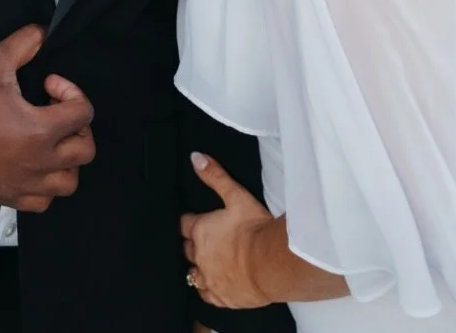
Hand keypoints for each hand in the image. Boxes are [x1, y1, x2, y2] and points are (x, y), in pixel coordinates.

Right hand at [0, 24, 94, 210]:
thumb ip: (25, 43)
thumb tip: (43, 33)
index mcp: (37, 130)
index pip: (83, 114)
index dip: (72, 92)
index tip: (49, 84)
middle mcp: (34, 163)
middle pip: (85, 152)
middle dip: (79, 127)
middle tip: (57, 111)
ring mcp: (18, 184)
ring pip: (67, 184)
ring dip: (67, 160)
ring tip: (50, 139)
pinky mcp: (2, 196)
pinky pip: (40, 203)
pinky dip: (45, 186)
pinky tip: (30, 162)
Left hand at [180, 152, 276, 308]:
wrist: (270, 264)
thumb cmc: (254, 230)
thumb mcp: (236, 196)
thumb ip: (215, 176)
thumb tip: (195, 157)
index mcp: (201, 231)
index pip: (184, 223)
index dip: (189, 220)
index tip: (192, 220)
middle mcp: (200, 256)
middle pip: (187, 249)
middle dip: (192, 243)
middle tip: (201, 240)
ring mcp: (209, 278)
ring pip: (193, 273)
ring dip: (198, 266)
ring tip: (205, 262)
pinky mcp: (221, 296)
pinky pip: (205, 294)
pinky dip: (207, 288)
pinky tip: (212, 285)